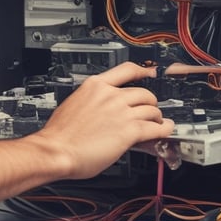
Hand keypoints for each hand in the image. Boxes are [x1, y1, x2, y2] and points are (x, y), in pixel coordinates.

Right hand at [34, 62, 174, 179]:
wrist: (55, 150)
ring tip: (158, 123)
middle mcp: (110, 95)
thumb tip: (103, 109)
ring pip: (151, 110)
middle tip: (150, 109)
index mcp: (95, 86)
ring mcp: (121, 112)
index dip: (143, 71)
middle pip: (143, 92)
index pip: (126, 70)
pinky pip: (155, 128)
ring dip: (157, 117)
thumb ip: (93, 103)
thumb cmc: (59, 134)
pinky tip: (165, 131)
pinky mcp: (129, 131)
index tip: (150, 72)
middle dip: (150, 102)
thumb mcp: (75, 105)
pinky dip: (164, 129)